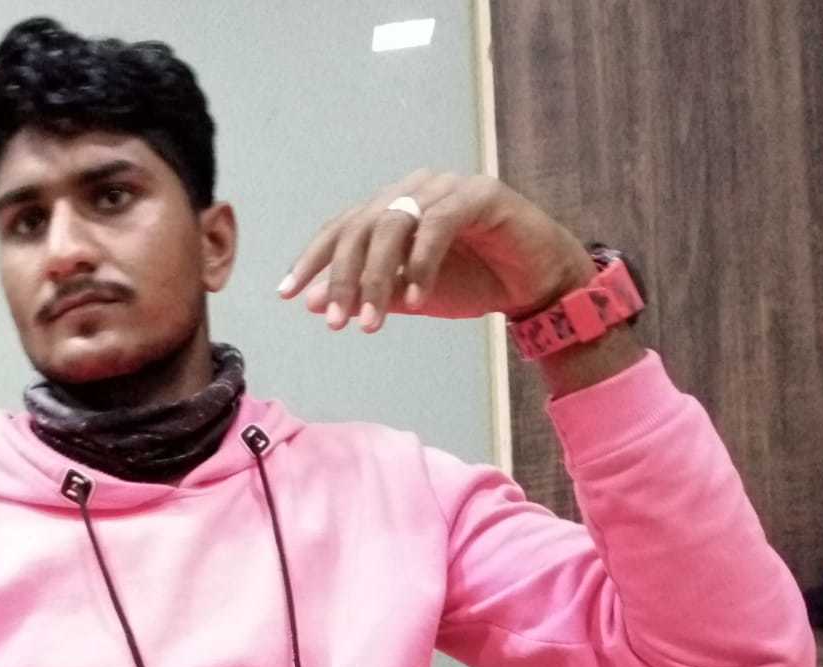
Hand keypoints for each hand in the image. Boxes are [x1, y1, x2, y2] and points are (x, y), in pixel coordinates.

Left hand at [277, 169, 596, 332]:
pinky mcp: (480, 195)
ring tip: (372, 323)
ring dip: (377, 279)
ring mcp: (447, 187)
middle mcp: (414, 188)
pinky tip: (415, 300)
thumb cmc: (472, 282)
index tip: (287, 295)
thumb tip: (312, 303)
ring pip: (393, 225)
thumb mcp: (408, 295)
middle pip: (361, 226)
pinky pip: (437, 226)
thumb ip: (366, 293)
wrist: (534, 283)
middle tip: (336, 322)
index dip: (312, 259)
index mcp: (393, 206)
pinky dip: (420, 265)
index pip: (342, 228)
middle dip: (342, 278)